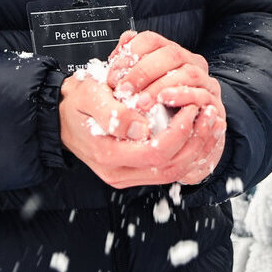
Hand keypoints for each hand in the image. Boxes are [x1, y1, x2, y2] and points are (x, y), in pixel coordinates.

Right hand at [56, 32, 227, 187]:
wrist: (60, 116)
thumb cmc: (75, 102)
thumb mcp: (88, 96)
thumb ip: (113, 113)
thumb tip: (140, 128)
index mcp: (108, 154)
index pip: (156, 152)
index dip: (181, 132)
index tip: (192, 107)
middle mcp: (119, 172)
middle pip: (170, 168)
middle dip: (196, 142)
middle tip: (210, 113)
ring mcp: (127, 175)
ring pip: (172, 172)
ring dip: (197, 149)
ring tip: (211, 123)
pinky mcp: (133, 171)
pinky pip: (166, 169)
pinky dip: (188, 153)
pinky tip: (200, 134)